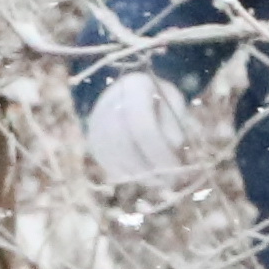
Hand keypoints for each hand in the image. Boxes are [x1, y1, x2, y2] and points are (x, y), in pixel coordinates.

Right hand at [82, 73, 201, 185]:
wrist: (129, 91)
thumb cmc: (158, 97)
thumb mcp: (173, 100)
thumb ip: (175, 121)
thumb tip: (173, 145)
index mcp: (133, 87)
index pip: (142, 127)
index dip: (159, 152)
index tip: (176, 168)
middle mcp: (108, 102)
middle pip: (124, 145)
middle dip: (148, 168)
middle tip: (169, 181)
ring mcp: (96, 122)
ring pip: (113, 157)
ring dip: (138, 175)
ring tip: (160, 181)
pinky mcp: (93, 139)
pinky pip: (107, 163)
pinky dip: (126, 174)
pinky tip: (144, 176)